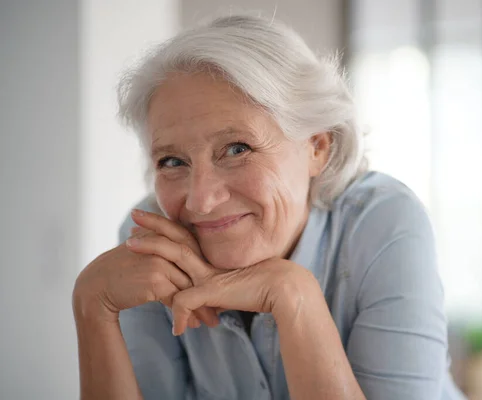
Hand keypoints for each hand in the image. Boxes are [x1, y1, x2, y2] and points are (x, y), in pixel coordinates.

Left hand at [126, 209, 311, 335]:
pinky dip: (178, 314)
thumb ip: (212, 296)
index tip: (148, 222)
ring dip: (151, 248)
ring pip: (174, 256)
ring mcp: (209, 273)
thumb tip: (202, 307)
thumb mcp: (230, 293)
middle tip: (134, 215)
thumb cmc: (262, 289)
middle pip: (176, 236)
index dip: (166, 227)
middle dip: (154, 225)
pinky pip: (185, 301)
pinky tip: (176, 330)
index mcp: (211, 259)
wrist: (284, 289)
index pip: (184, 237)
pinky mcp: (214, 289)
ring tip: (130, 244)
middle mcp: (208, 261)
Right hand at [127, 223, 221, 327]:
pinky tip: (189, 326)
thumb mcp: (145, 254)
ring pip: (188, 287)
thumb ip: (165, 253)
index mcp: (164, 236)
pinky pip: (178, 299)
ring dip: (199, 307)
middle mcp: (165, 246)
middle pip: (194, 271)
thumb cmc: (121, 272)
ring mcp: (161, 261)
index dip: (206, 272)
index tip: (216, 291)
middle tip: (220, 310)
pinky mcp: (156, 279)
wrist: (95, 285)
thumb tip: (188, 269)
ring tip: (208, 321)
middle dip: (208, 293)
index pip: (193, 253)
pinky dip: (184, 314)